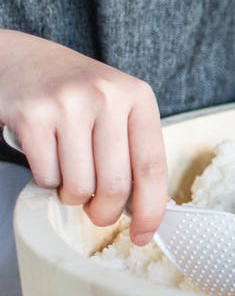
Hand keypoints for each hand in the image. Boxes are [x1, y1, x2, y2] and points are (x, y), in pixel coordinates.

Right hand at [0, 30, 166, 244]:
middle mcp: (106, 96)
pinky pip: (46, 177)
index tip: (145, 235)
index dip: (152, 209)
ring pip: (79, 186)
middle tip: (97, 212)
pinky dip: (48, 181)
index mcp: (137, 97)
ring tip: (71, 176)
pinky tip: (48, 159)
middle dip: (105, 212)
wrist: (21, 60)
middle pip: (116, 185)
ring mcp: (67, 105)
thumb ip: (135, 149)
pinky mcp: (31, 116)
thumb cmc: (76, 93)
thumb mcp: (117, 108)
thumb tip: (152, 207)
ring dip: (73, 195)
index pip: (153, 166)